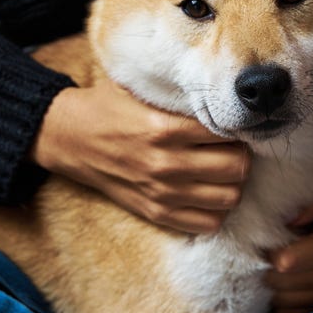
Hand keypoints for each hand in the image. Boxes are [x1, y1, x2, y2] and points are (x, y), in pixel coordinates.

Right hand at [32, 78, 248, 233]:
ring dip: (233, 183)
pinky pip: (207, 223)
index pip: (227, 133)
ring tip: (223, 170)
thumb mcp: (142, 89)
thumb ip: (180, 94)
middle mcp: (166, 163)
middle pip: (236, 167)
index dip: (238, 128)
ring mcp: (162, 193)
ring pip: (228, 198)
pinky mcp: (155, 213)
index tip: (235, 125)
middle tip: (234, 148)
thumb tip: (223, 95)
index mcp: (165, 128)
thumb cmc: (109, 107)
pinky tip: (208, 192)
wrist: (70, 138)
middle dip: (242, 156)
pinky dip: (215, 210)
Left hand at [266, 177, 312, 312]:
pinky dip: (280, 298)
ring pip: (279, 300)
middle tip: (269, 249)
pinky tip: (286, 279)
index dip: (269, 250)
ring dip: (271, 283)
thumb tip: (284, 220)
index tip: (269, 238)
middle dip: (265, 266)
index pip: (286, 261)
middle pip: (278, 282)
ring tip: (278, 264)